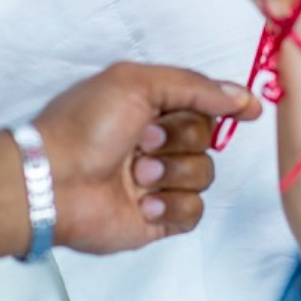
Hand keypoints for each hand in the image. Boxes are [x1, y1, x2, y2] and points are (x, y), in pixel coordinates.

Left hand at [33, 62, 261, 253]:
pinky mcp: (158, 218)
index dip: (219, 107)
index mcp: (149, 109)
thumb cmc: (83, 127)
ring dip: (171, 173)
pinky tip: (142, 203)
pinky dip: (172, 205)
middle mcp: (156, 145)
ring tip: (135, 176)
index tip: (246, 111)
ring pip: (204, 176)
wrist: (53, 182)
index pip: (203, 106)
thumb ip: (195, 86)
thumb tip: (243, 96)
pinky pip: (194, 212)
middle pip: (207, 140)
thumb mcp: (136, 82)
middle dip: (178, 140)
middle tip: (142, 142)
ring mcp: (159, 183)